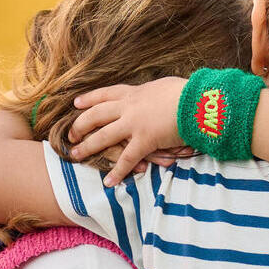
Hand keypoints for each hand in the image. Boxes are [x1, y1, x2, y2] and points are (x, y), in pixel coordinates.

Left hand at [70, 78, 187, 185]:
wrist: (197, 101)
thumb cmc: (187, 92)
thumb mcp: (166, 86)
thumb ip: (156, 93)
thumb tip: (157, 93)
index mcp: (135, 92)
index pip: (106, 94)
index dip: (90, 99)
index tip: (76, 104)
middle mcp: (129, 107)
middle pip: (96, 115)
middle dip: (80, 125)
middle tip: (71, 134)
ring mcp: (134, 124)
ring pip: (103, 136)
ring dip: (88, 147)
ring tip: (75, 155)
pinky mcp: (145, 141)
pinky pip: (127, 159)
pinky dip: (117, 171)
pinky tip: (109, 182)